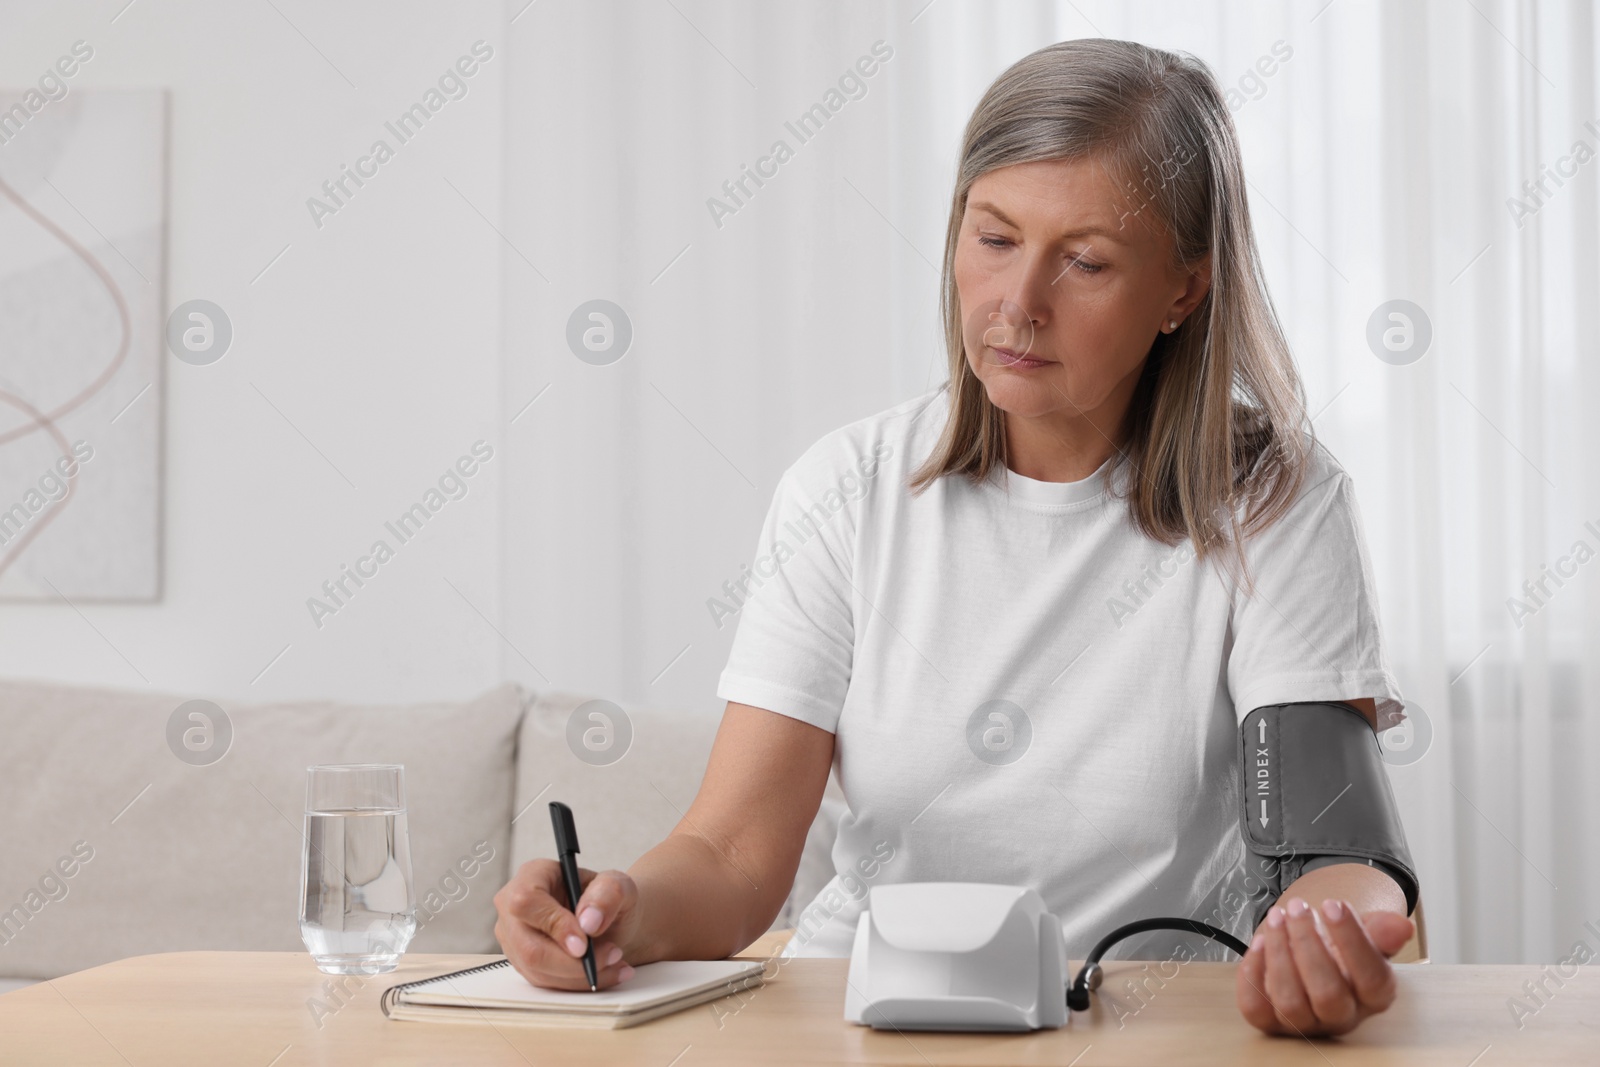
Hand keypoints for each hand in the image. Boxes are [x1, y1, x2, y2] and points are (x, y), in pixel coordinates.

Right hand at [493, 859, 642, 990]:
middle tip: (612, 955)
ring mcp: (514, 937)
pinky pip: (545, 982)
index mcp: (533, 875)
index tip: (584, 944)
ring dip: (581, 975)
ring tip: (615, 962)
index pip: (526, 902)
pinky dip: (578, 983)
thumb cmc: (607, 897)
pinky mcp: (522, 962)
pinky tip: (606, 972)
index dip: (554, 926)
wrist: (609, 919)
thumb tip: (588, 921)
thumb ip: (608, 894)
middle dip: (573, 962)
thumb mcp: (619, 885)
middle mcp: (514, 907)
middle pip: (528, 947)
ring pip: (538, 970)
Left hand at [1236, 897, 1413, 1036]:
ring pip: (1290, 1002)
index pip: (1372, 978)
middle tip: (1296, 907)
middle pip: (1327, 994)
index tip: (1333, 904)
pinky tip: (1259, 943)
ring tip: (1276, 917)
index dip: (1352, 940)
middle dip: (1308, 944)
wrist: (1310, 953)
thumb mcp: (1365, 932)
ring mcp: (1304, 1023)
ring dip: (1279, 953)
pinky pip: (1255, 1008)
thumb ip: (1381, 930)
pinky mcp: (1270, 1021)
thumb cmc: (1340, 946)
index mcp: (1374, 996)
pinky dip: (1252, 973)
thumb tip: (1401, 927)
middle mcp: (1341, 1016)